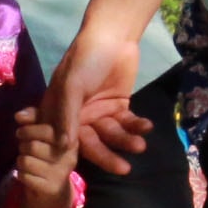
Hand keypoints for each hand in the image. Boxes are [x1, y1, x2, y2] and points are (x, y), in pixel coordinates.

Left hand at [13, 101, 77, 207]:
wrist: (53, 190)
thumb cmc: (46, 155)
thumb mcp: (43, 133)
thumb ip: (33, 118)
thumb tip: (19, 116)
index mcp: (71, 139)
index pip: (47, 130)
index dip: (29, 130)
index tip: (21, 133)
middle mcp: (70, 156)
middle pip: (32, 145)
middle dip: (22, 147)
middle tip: (25, 150)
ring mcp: (61, 173)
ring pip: (25, 161)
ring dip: (20, 162)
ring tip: (28, 163)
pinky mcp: (51, 187)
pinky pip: (23, 176)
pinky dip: (21, 175)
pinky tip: (28, 175)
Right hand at [57, 33, 144, 170]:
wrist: (113, 35)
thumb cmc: (84, 59)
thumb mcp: (71, 86)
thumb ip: (67, 116)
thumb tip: (64, 147)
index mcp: (60, 113)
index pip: (64, 142)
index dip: (74, 157)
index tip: (84, 171)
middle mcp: (78, 117)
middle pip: (92, 143)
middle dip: (108, 156)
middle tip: (124, 170)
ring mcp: (100, 112)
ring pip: (113, 135)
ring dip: (126, 141)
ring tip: (140, 145)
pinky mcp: (119, 107)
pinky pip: (128, 123)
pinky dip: (137, 126)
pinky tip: (147, 127)